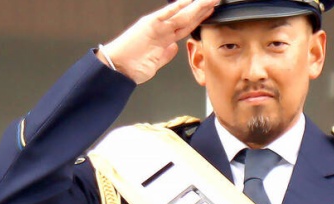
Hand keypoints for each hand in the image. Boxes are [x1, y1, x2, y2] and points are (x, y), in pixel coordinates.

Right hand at [99, 0, 217, 83]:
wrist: (118, 68)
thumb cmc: (132, 65)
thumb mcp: (156, 61)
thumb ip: (166, 54)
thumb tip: (174, 48)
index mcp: (163, 36)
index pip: (186, 25)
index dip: (200, 19)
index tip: (211, 12)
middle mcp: (161, 29)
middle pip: (188, 18)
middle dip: (203, 9)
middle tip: (216, 1)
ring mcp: (157, 27)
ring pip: (182, 15)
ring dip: (197, 7)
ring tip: (211, 0)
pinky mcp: (150, 26)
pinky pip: (166, 14)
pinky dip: (177, 7)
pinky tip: (187, 1)